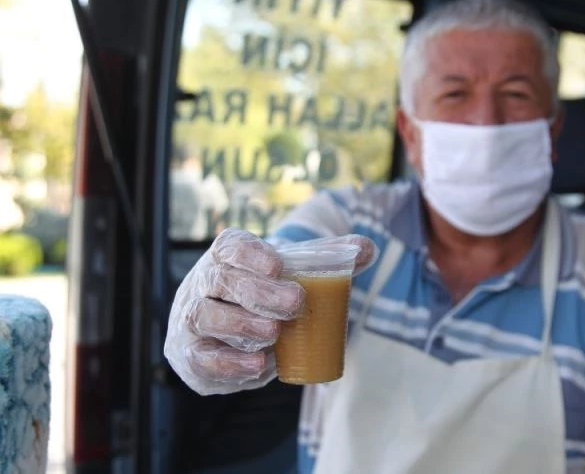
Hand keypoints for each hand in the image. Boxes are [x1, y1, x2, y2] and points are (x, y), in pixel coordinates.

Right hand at [164, 228, 377, 394]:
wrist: (232, 328)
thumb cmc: (266, 292)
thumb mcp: (295, 272)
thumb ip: (330, 258)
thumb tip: (368, 248)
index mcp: (227, 256)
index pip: (231, 246)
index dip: (252, 255)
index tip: (280, 266)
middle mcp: (202, 283)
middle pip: (220, 281)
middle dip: (257, 292)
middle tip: (294, 303)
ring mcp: (190, 319)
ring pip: (205, 316)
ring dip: (240, 325)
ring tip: (273, 332)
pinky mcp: (191, 355)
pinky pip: (201, 358)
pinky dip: (229, 363)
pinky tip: (257, 364)